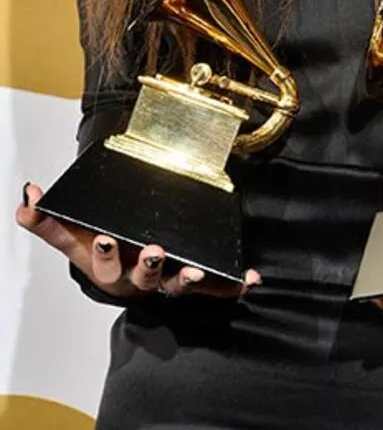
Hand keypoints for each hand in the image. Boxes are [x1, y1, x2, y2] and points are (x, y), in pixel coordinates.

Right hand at [16, 182, 259, 299]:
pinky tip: (250, 278)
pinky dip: (232, 285)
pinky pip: (214, 286)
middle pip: (144, 279)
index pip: (106, 267)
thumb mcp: (72, 235)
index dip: (106, 254)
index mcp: (111, 271)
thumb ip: (48, 219)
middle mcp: (141, 280)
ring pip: (178, 285)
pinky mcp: (194, 279)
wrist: (123, 261)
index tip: (105, 237)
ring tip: (195, 269)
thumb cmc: (99, 246)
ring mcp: (168, 280)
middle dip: (149, 267)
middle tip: (154, 251)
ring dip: (188, 279)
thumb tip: (29, 198)